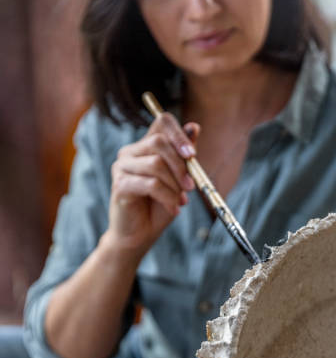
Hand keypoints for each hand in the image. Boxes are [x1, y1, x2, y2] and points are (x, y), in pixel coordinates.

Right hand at [106, 114, 199, 254]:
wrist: (140, 235)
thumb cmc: (159, 206)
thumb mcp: (178, 179)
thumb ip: (183, 155)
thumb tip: (194, 127)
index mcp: (144, 146)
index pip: (161, 122)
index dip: (179, 134)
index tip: (192, 155)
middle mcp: (130, 152)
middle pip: (159, 143)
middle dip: (180, 165)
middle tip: (190, 186)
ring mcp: (121, 167)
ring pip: (156, 164)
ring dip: (175, 185)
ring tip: (181, 200)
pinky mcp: (120, 185)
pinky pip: (151, 184)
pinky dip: (167, 197)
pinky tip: (173, 209)